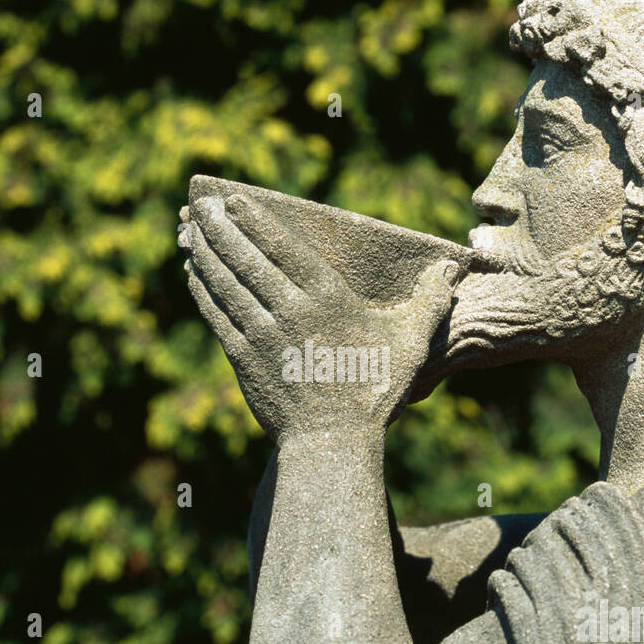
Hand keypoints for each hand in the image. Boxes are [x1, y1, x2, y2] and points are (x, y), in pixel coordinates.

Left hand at [182, 193, 458, 440]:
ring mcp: (262, 335)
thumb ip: (429, 301)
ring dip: (206, 254)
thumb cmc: (374, 392)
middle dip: (220, 229)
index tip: (233, 200)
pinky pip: (217, 315)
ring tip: (191, 231)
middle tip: (201, 205)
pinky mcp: (243, 359)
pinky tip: (193, 273)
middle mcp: (290, 311)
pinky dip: (202, 291)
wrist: (333, 443)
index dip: (255, 221)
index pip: (284, 248)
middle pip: (247, 259)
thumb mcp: (409, 344)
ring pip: (226, 284)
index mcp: (328, 300)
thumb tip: (452, 269)